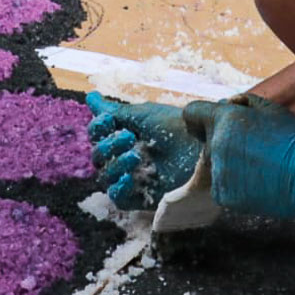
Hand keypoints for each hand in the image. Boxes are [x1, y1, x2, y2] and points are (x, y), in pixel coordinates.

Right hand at [86, 91, 202, 209]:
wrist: (203, 149)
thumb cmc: (178, 127)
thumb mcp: (145, 114)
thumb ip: (115, 110)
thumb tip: (90, 97)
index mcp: (125, 137)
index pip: (97, 135)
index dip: (98, 128)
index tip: (109, 120)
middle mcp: (126, 157)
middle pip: (98, 155)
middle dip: (108, 144)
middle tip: (129, 137)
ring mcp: (134, 178)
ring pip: (105, 176)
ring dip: (115, 164)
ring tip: (135, 156)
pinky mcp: (142, 197)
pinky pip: (118, 198)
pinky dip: (118, 187)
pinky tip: (129, 178)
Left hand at [181, 94, 294, 221]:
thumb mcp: (271, 109)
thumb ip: (242, 103)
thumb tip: (227, 105)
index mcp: (225, 120)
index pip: (192, 114)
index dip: (200, 118)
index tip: (204, 124)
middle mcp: (216, 144)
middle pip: (207, 140)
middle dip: (222, 141)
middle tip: (251, 148)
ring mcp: (218, 171)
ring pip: (216, 164)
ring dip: (230, 163)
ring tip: (260, 166)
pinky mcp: (223, 194)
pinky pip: (221, 185)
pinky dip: (234, 184)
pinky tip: (257, 181)